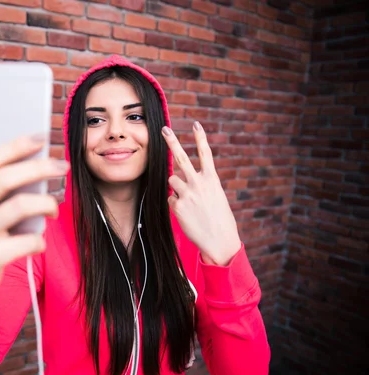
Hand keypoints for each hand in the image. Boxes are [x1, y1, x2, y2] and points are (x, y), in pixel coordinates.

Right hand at [0, 134, 68, 306]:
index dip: (16, 146)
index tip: (41, 137)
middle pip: (5, 179)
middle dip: (39, 168)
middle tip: (62, 165)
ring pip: (20, 206)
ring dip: (45, 203)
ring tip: (54, 208)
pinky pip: (27, 240)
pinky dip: (40, 239)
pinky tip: (40, 241)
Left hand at [162, 122, 240, 265]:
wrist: (219, 240)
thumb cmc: (219, 218)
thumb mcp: (215, 196)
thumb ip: (201, 184)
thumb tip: (180, 178)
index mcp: (212, 179)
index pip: (205, 154)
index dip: (200, 138)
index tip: (196, 124)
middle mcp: (199, 183)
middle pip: (181, 157)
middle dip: (172, 141)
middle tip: (165, 129)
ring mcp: (187, 194)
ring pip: (172, 179)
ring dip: (177, 187)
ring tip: (189, 201)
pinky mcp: (177, 205)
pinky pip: (170, 198)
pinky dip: (176, 204)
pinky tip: (187, 214)